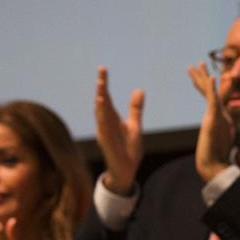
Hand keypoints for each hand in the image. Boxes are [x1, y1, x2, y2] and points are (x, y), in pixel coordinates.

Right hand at [94, 66, 144, 195]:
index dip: (104, 83)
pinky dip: (102, 118)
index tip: (103, 69)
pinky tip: (102, 108)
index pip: (107, 97)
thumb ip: (135, 109)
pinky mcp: (106, 142)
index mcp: (112, 118)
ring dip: (101, 101)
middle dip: (101, 87)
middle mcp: (105, 123)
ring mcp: (104, 132)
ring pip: (101, 113)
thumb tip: (139, 90)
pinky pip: (103, 128)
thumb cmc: (128, 149)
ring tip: (101, 87)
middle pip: (102, 101)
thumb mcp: (134, 125)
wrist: (126, 170)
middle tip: (102, 71)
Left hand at [188, 62, 231, 183]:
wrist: (214, 164)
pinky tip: (211, 79)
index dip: (205, 86)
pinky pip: (214, 101)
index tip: (202, 75)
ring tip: (198, 64)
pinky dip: (212, 89)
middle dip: (203, 77)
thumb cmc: (214, 159)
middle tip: (198, 63)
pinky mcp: (216, 119)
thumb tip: (214, 144)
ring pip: (210, 92)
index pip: (211, 97)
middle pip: (210, 91)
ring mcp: (218, 115)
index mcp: (218, 118)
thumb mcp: (214, 145)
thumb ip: (215, 140)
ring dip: (203, 78)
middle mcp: (220, 114)